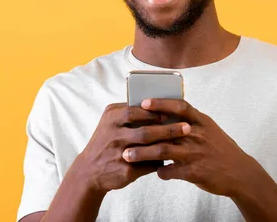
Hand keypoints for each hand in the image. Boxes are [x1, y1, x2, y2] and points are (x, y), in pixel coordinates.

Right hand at [74, 103, 191, 194]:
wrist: (88, 171)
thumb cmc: (107, 141)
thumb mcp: (111, 122)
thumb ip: (130, 113)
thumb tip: (160, 106)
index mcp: (111, 118)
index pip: (135, 110)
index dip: (156, 111)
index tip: (174, 111)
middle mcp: (113, 135)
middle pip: (145, 131)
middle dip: (168, 129)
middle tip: (187, 127)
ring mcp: (118, 154)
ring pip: (147, 149)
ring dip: (167, 145)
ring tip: (183, 142)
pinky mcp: (123, 171)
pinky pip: (147, 166)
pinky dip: (161, 162)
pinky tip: (173, 159)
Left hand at [122, 99, 257, 196]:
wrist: (240, 172)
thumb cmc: (220, 148)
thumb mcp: (209, 129)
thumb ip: (190, 121)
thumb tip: (166, 112)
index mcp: (201, 121)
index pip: (179, 107)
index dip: (161, 104)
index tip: (143, 103)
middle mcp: (198, 135)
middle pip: (165, 130)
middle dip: (143, 131)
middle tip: (125, 133)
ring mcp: (196, 153)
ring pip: (163, 151)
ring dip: (143, 154)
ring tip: (128, 156)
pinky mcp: (195, 172)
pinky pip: (172, 171)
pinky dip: (161, 172)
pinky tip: (155, 172)